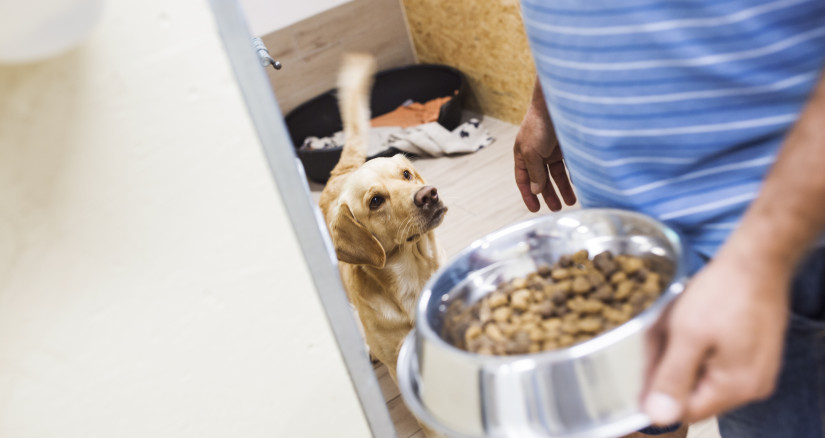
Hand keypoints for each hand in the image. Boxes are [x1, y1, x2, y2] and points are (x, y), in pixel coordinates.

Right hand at [514, 79, 575, 211]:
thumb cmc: (539, 124)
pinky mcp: (567, 146)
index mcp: (523, 154)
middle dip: (549, 195)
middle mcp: (537, 153)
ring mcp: (552, 150)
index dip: (528, 194)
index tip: (535, 209)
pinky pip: (570, 165)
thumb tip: (535, 190)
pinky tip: (580, 186)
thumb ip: (534, 172)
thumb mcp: (532, 152)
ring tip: (571, 202)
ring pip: (557, 174)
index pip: (524, 179)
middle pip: (542, 179)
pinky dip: (575, 176)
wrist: (557, 103)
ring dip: (563, 188)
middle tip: (556, 208)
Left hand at [643, 243, 790, 424]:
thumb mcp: (688, 335)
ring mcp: (755, 370)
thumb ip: (672, 377)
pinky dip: (699, 349)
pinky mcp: (753, 353)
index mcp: (736, 387)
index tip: (640, 373)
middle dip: (671, 372)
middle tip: (657, 341)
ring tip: (675, 329)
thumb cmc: (724, 292)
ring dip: (684, 359)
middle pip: (697, 395)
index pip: (687, 412)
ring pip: (705, 377)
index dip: (659, 396)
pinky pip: (718, 362)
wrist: (757, 260)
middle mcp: (751, 386)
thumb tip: (658, 415)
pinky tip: (690, 327)